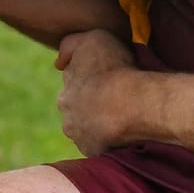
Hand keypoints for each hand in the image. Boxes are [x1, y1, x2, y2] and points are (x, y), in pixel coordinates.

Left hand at [53, 28, 136, 156]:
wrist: (134, 104)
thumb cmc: (115, 69)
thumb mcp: (93, 38)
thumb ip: (70, 44)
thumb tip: (59, 63)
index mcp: (65, 95)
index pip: (74, 88)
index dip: (91, 80)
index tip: (107, 78)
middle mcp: (68, 119)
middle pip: (80, 112)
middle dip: (93, 105)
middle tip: (116, 99)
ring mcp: (82, 139)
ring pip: (89, 130)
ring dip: (101, 124)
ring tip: (124, 115)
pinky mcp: (97, 153)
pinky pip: (103, 146)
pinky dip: (111, 140)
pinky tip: (126, 130)